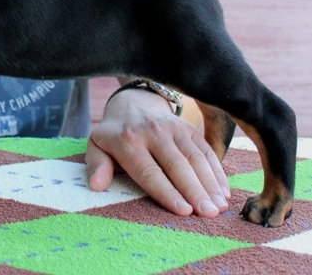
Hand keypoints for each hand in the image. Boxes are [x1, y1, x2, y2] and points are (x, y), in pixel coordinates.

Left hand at [85, 87, 229, 217]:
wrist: (133, 104)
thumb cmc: (115, 136)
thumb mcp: (97, 146)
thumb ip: (97, 166)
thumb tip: (96, 185)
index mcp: (127, 140)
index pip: (149, 171)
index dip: (167, 192)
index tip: (183, 211)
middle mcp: (153, 132)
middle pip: (177, 165)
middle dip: (194, 191)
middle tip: (208, 214)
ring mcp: (174, 128)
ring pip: (195, 158)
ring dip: (210, 183)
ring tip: (220, 207)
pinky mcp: (190, 128)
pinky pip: (207, 151)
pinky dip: (217, 172)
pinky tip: (223, 192)